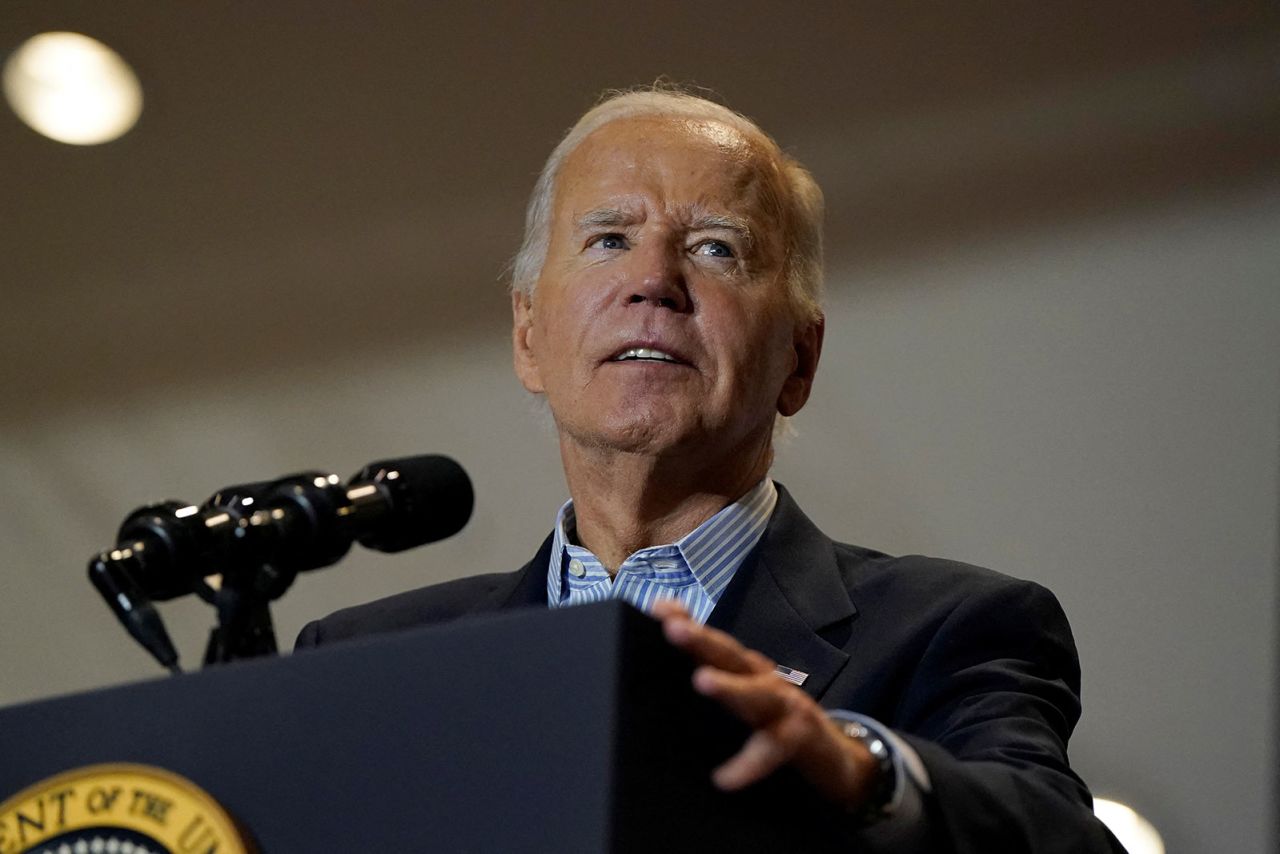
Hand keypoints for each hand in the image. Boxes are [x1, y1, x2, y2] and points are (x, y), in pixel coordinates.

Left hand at [651, 599, 878, 809]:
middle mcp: (762, 678)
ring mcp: (784, 705)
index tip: (659, 608)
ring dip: (730, 686)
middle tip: (673, 629)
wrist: (834, 756)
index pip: (712, 640)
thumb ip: (712, 669)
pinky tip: (724, 778)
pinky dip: (748, 765)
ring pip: (756, 694)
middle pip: (730, 655)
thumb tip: (672, 636)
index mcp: (744, 668)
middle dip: (702, 640)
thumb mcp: (744, 692)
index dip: (688, 622)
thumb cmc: (777, 721)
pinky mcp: (798, 738)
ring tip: (702, 680)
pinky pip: (771, 750)